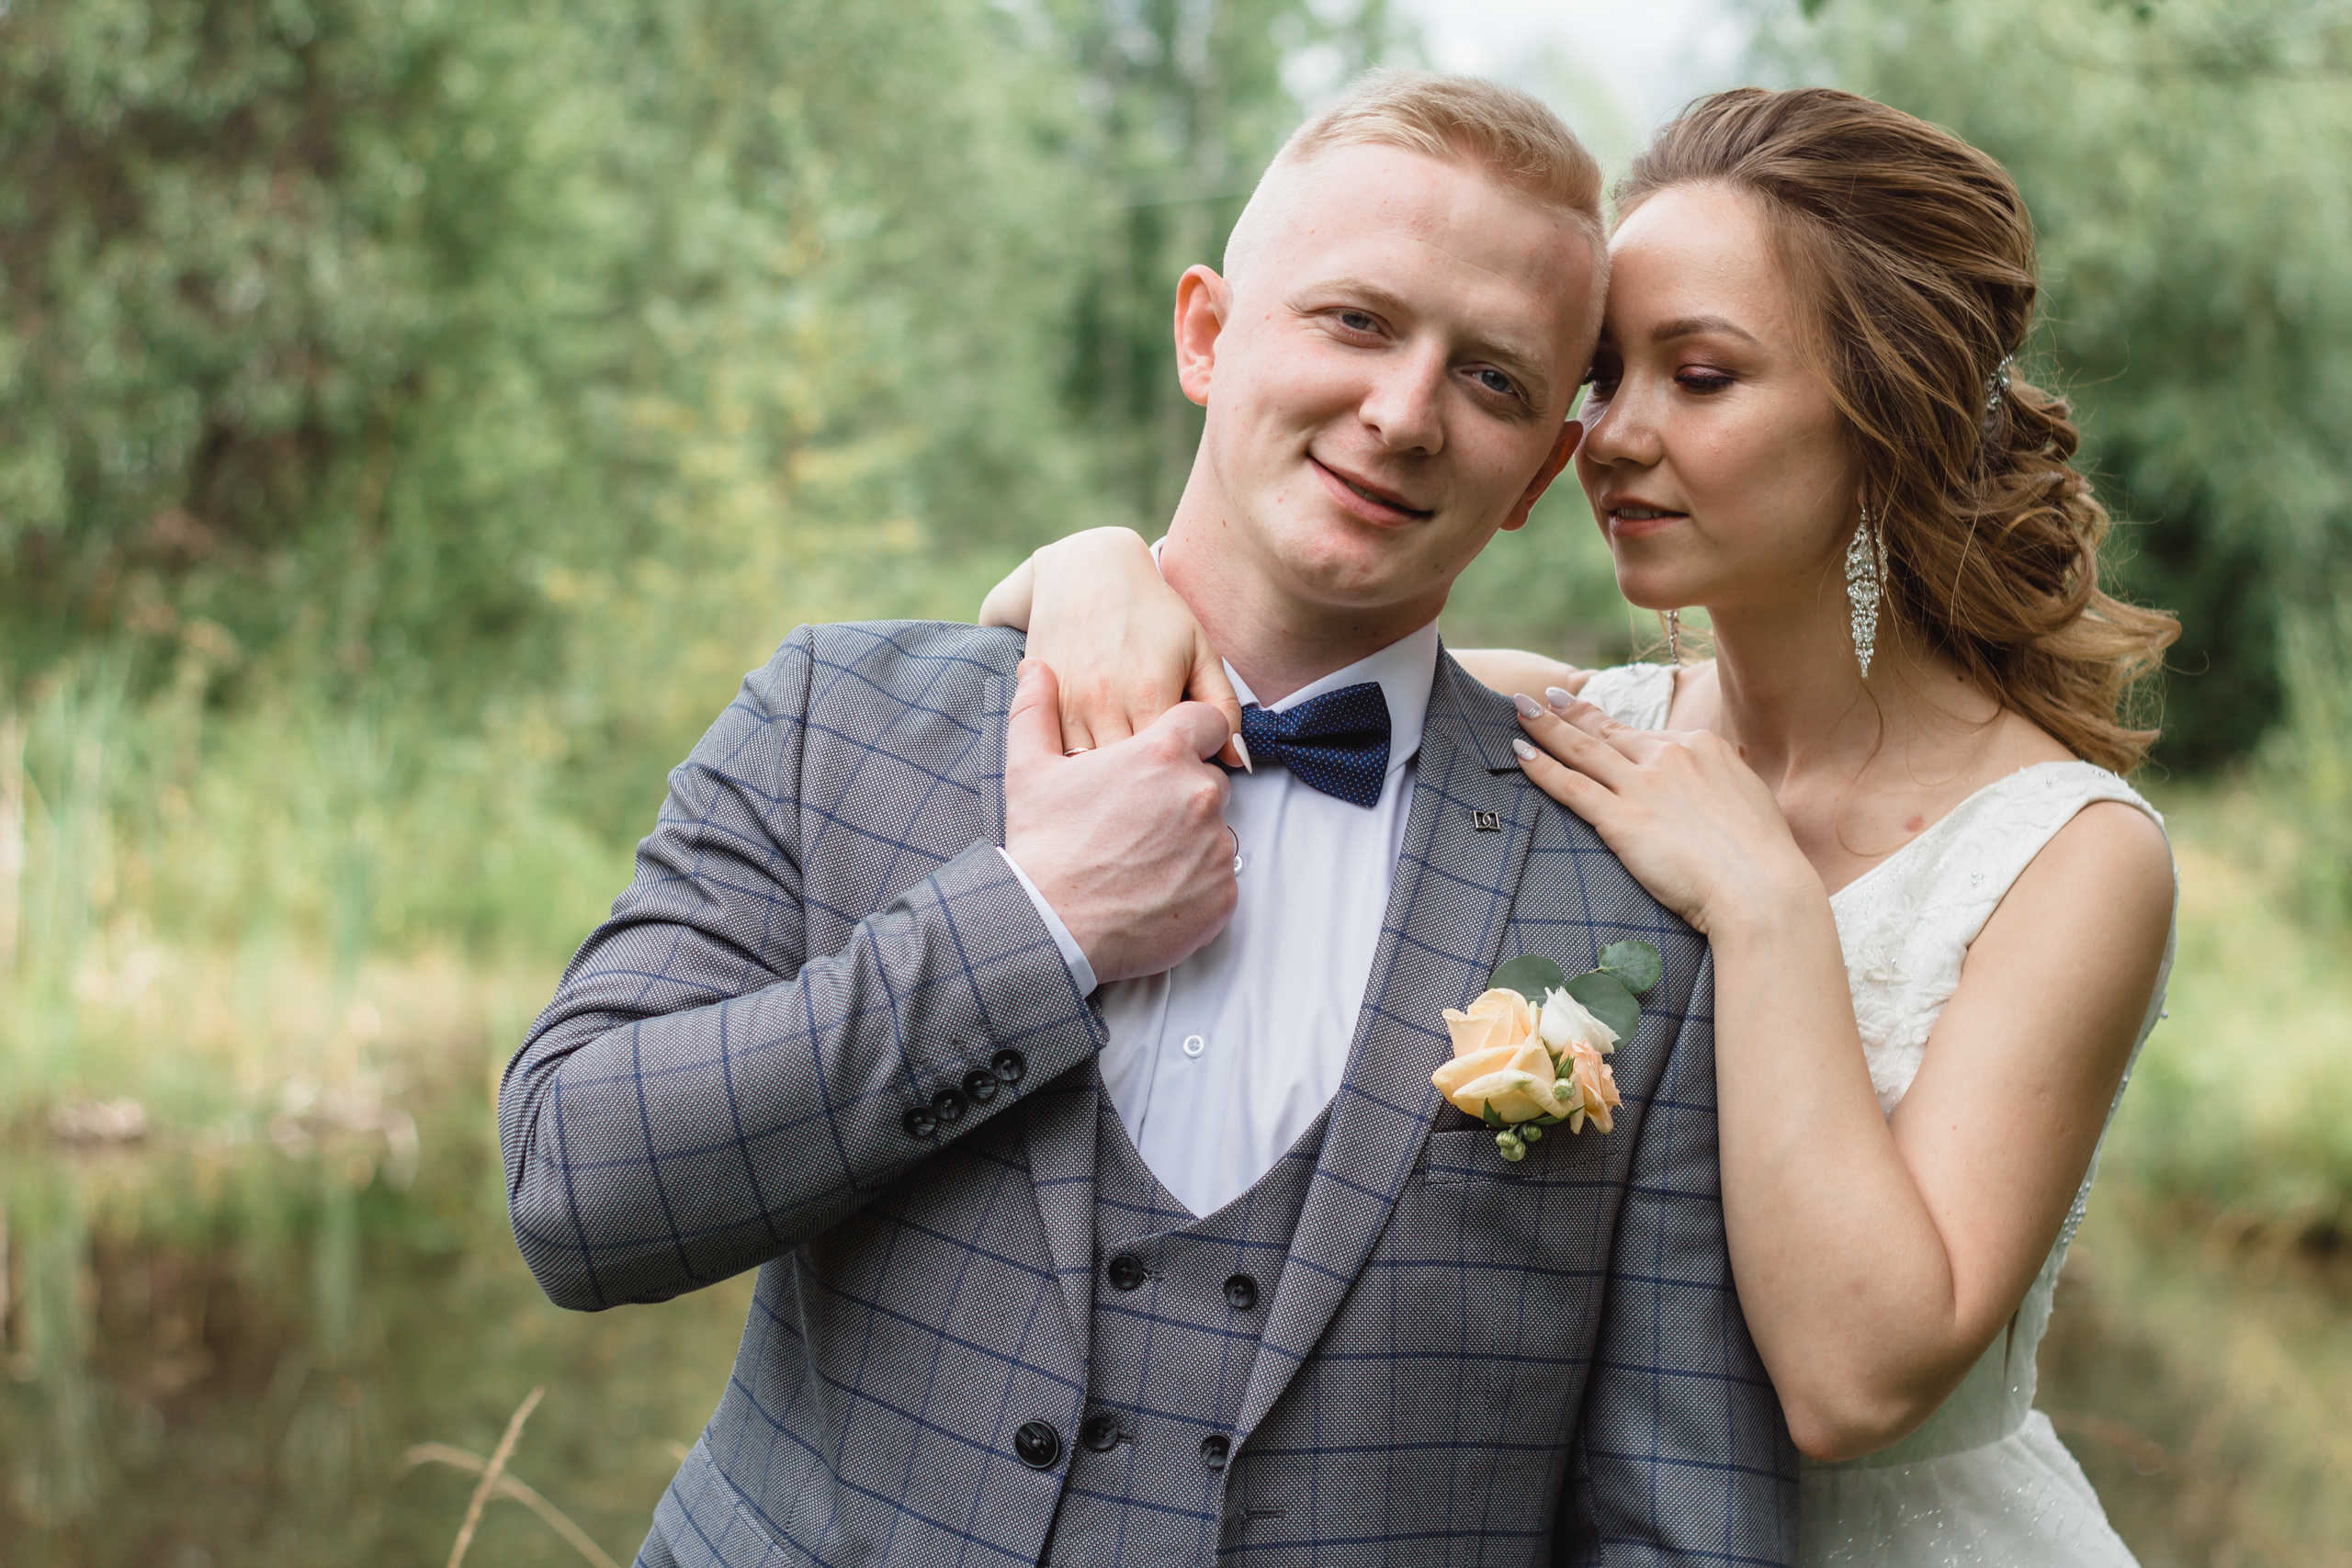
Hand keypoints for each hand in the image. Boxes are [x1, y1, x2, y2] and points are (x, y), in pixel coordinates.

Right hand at [1004, 658, 1237, 983]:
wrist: (1050, 925)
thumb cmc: (1042, 846)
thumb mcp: (1028, 768)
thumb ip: (1036, 709)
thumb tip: (1034, 668)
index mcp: (1162, 754)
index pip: (1208, 721)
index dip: (1189, 735)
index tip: (1167, 758)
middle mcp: (1199, 795)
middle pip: (1209, 779)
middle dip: (1181, 794)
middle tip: (1136, 820)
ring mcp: (1215, 847)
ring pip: (1215, 831)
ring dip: (1188, 840)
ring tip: (1139, 859)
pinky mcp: (1223, 895)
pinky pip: (1220, 880)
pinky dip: (1195, 884)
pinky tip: (1153, 888)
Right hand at [1023, 529, 1246, 765]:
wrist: (1085, 572)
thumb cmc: (1152, 612)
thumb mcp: (1199, 650)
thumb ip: (1222, 707)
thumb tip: (1237, 759)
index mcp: (1151, 692)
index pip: (1176, 764)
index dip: (1186, 776)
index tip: (1190, 770)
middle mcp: (1107, 703)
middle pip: (1132, 779)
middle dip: (1150, 791)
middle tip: (1163, 785)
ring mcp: (1070, 707)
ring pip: (1092, 777)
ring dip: (1113, 788)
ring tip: (1132, 786)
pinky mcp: (1045, 708)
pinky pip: (1060, 761)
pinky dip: (1081, 774)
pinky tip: (1099, 773)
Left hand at [1508, 692, 1818, 934]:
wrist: (1761, 889)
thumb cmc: (1765, 858)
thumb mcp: (1750, 800)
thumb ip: (1724, 785)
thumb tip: (1719, 788)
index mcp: (1704, 747)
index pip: (1649, 736)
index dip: (1615, 729)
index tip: (1594, 720)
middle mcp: (1671, 756)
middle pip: (1608, 732)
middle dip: (1571, 713)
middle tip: (1545, 698)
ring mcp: (1644, 785)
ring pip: (1582, 749)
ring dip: (1546, 727)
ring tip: (1521, 709)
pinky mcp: (1622, 818)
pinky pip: (1571, 785)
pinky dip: (1541, 767)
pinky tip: (1520, 752)